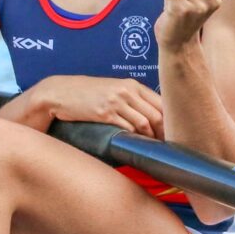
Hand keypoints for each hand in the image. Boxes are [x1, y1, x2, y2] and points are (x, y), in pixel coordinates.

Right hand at [34, 75, 164, 136]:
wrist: (60, 92)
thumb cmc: (88, 93)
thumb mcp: (114, 90)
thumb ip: (133, 100)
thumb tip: (153, 119)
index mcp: (132, 85)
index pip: (161, 103)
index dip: (170, 121)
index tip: (174, 133)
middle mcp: (127, 91)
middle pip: (157, 114)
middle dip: (164, 133)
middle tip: (167, 146)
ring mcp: (116, 101)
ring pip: (145, 123)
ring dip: (151, 138)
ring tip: (153, 148)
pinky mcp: (105, 113)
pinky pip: (127, 128)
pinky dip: (134, 138)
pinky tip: (136, 145)